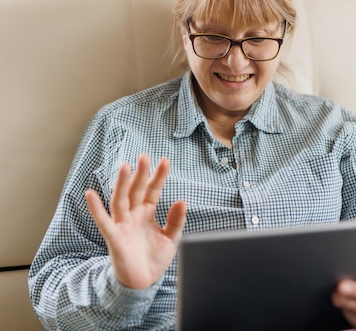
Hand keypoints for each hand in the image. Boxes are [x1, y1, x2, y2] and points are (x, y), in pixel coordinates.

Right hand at [85, 154, 186, 289]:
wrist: (143, 282)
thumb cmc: (154, 258)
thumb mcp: (171, 238)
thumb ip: (176, 220)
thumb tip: (182, 200)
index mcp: (147, 213)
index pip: (153, 190)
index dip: (158, 176)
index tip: (165, 160)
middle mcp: (134, 215)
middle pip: (136, 190)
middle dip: (140, 174)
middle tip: (144, 156)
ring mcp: (122, 224)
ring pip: (121, 200)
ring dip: (121, 184)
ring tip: (124, 167)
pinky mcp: (114, 237)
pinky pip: (103, 221)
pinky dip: (96, 208)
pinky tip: (90, 194)